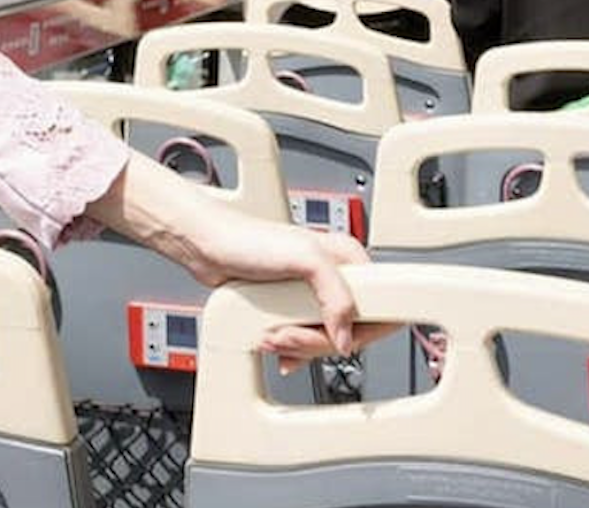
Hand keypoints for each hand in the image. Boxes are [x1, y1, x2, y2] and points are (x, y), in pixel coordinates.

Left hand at [174, 209, 398, 364]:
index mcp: (349, 259)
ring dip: (297, 345)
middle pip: (349, 332)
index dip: (359, 332)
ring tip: (272, 334)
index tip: (335, 339)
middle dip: (315, 341)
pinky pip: (305, 341)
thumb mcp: (303, 257)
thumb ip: (336, 293)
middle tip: (288, 333)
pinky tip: (274, 344)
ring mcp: (313, 296)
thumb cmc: (246, 240)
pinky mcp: (292, 309)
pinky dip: (290, 349)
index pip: (380, 309)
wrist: (208, 248)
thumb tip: (346, 335)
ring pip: (325, 340)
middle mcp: (335, 278)